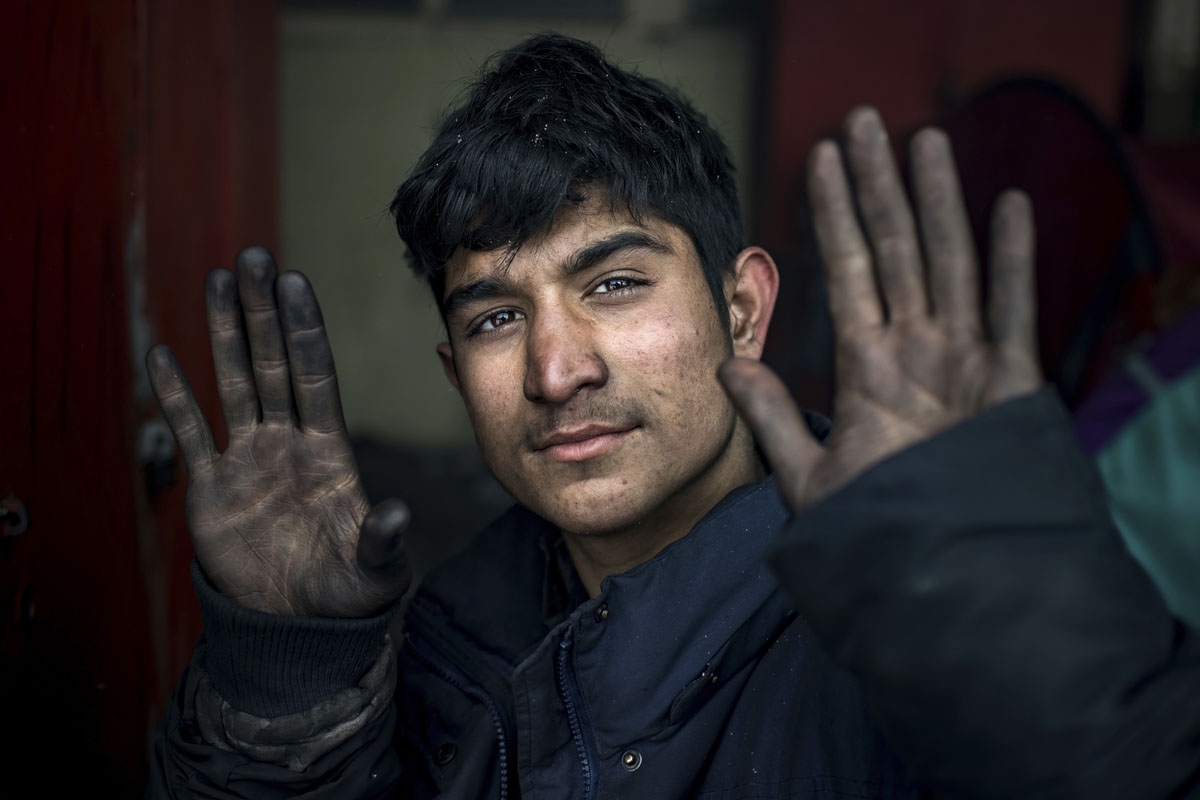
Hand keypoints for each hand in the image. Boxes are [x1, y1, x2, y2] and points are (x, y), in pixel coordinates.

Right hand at [146, 247, 410, 616]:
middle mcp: (287, 443)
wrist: (298, 627)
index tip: (294, 284)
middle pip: (272, 365)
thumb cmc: (347, 595)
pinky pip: (191, 434)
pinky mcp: (211, 488)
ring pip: (233, 383)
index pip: (315, 379)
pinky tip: (161, 353)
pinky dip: (175, 398)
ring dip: (225, 333)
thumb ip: (380, 541)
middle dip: (263, 313)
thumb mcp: (373, 573)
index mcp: (329, 452)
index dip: (304, 333)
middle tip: (254, 256)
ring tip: (218, 279)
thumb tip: (395, 514)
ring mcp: (248, 460)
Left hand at [720, 107, 1041, 511]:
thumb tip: (729, 362)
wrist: (935, 584)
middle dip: (879, 186)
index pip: (848, 270)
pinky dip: (1013, 261)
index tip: (820, 159)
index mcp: (870, 366)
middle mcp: (916, 350)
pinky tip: (1006, 205)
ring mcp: (964, 361)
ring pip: (948, 262)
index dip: (835, 213)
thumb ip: (772, 415)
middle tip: (864, 120)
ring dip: (938, 202)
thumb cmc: (875, 535)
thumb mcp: (810, 475)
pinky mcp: (1009, 384)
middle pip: (895, 249)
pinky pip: (1012, 311)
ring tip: (923, 140)